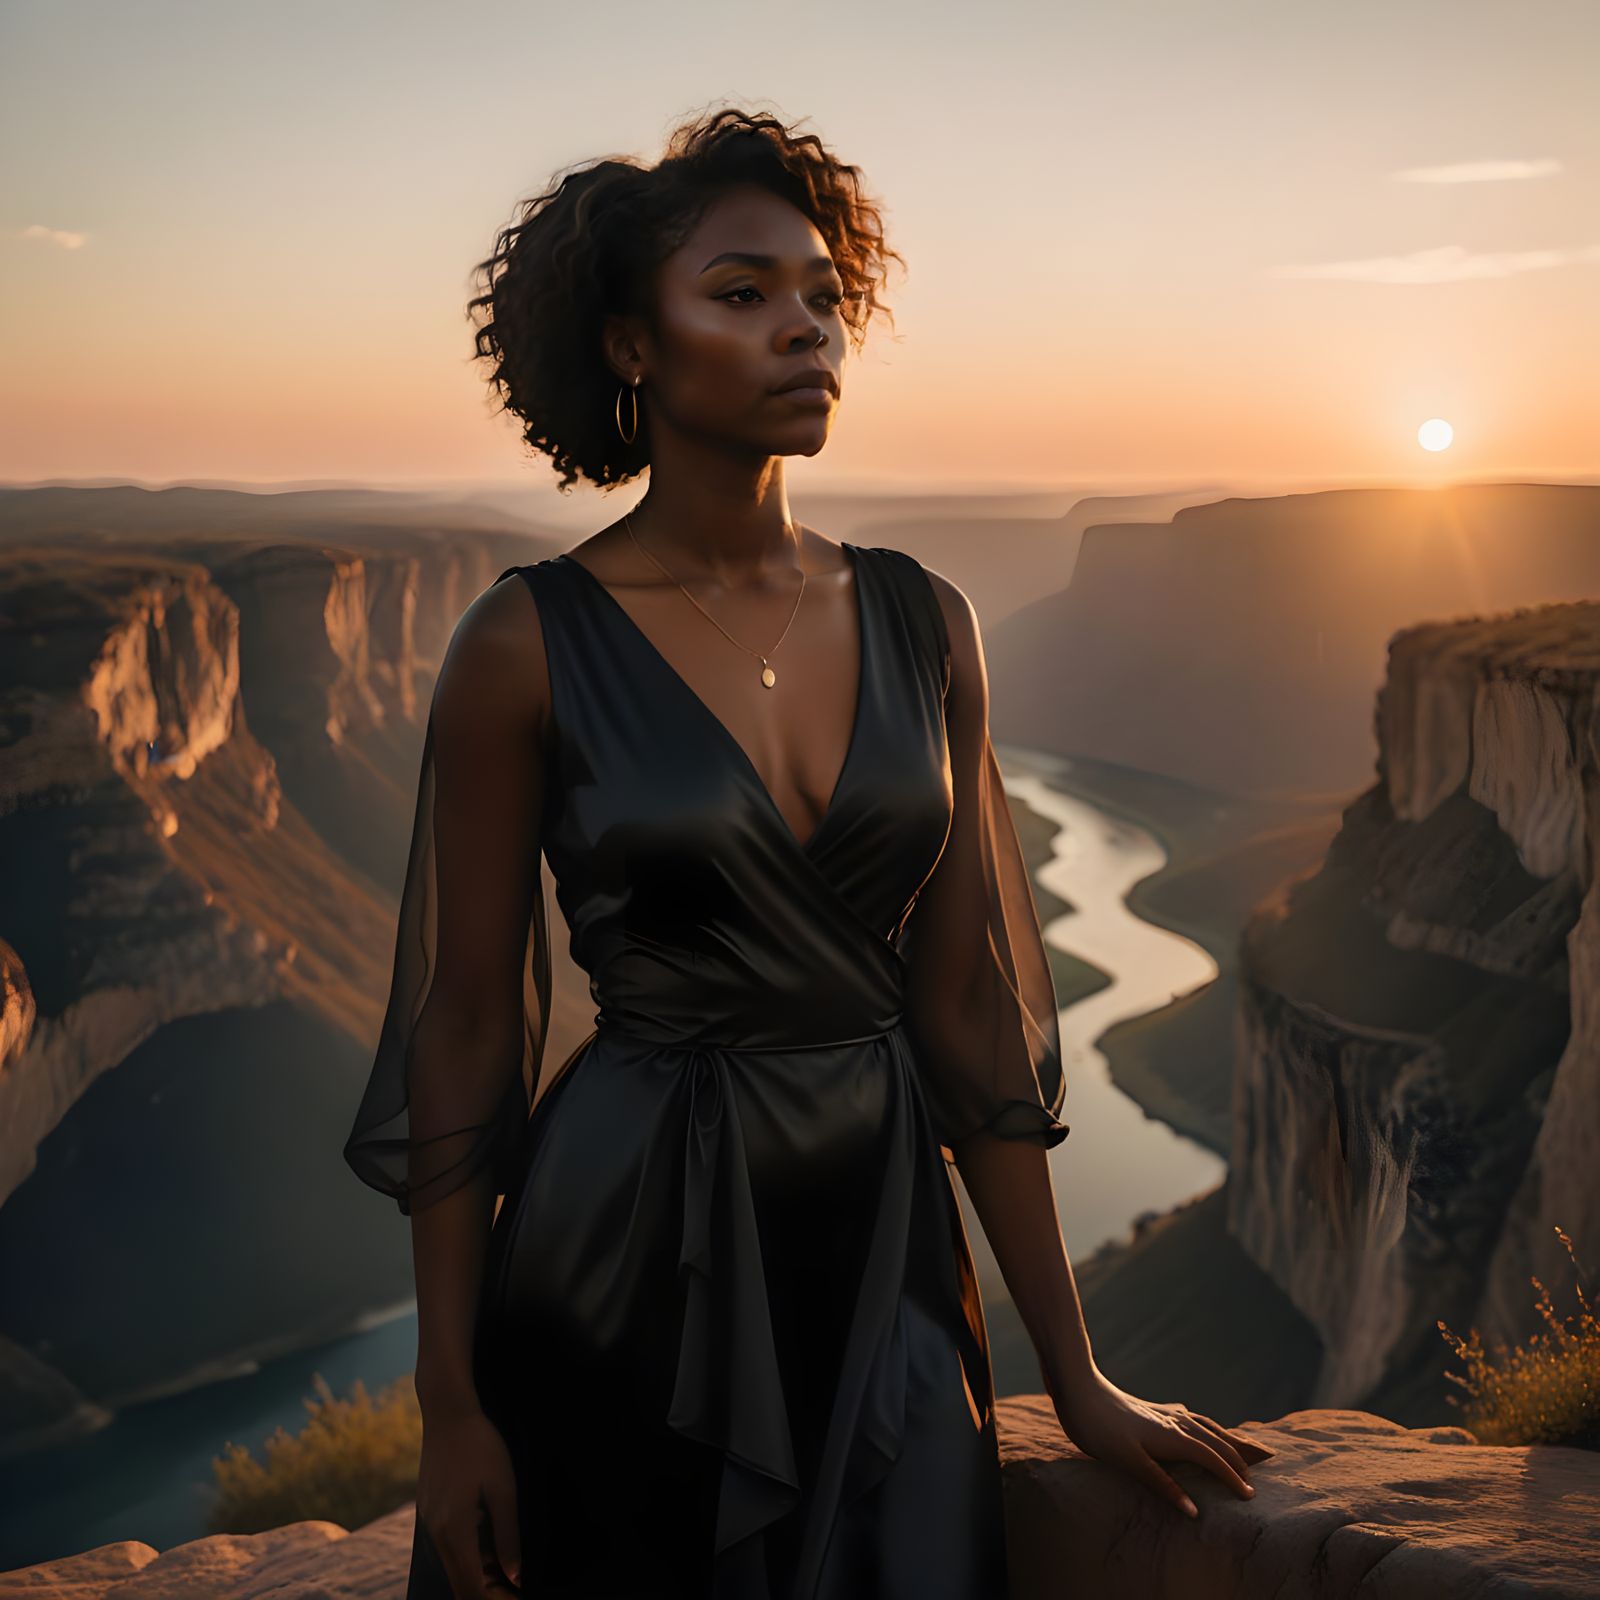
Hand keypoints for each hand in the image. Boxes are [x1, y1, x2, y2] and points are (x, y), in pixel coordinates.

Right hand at [416, 1402, 522, 1597]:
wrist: (448, 1414)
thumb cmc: (481, 1446)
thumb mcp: (504, 1489)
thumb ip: (508, 1536)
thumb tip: (515, 1576)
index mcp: (455, 1530)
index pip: (471, 1587)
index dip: (494, 1599)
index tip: (516, 1598)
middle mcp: (435, 1533)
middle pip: (459, 1582)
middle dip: (486, 1593)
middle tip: (515, 1590)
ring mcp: (428, 1522)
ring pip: (453, 1565)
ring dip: (477, 1574)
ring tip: (508, 1573)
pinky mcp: (428, 1511)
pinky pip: (447, 1546)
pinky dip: (467, 1555)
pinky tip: (489, 1546)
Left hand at [1045, 1366, 1275, 1519]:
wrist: (1077, 1387)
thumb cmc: (1098, 1427)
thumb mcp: (1128, 1461)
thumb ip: (1161, 1485)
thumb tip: (1194, 1511)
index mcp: (1172, 1437)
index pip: (1212, 1458)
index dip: (1232, 1477)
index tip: (1251, 1497)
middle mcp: (1173, 1422)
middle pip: (1216, 1439)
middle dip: (1240, 1454)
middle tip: (1266, 1466)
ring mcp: (1162, 1413)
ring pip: (1204, 1425)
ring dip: (1226, 1436)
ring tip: (1245, 1443)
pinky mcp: (1149, 1409)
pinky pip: (1187, 1417)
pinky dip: (1202, 1423)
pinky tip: (1194, 1420)